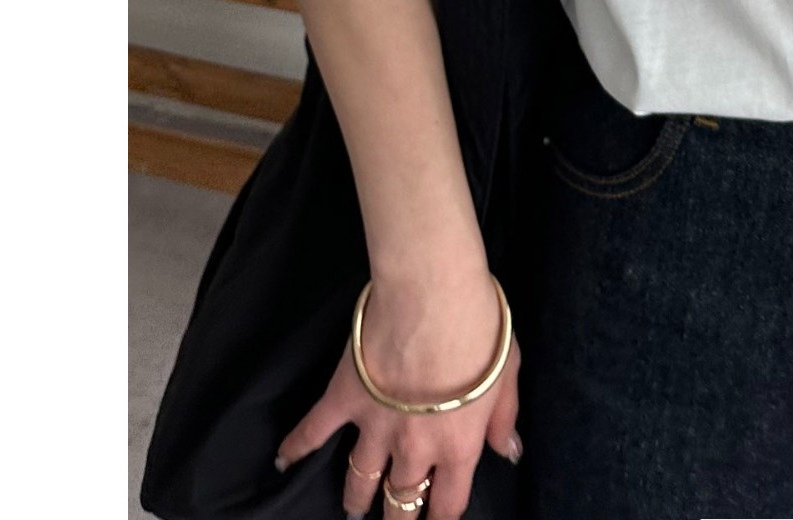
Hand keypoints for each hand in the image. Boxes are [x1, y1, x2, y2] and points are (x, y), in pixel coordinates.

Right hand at [274, 267, 523, 517]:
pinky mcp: (343, 400)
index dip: (442, 519)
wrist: (434, 294)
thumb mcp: (509, 372)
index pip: (449, 503)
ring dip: (356, 496)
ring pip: (359, 479)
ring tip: (353, 507)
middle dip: (398, 516)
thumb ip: (504, 418)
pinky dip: (296, 447)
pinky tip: (284, 461)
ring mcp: (374, 427)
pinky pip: (313, 432)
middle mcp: (413, 448)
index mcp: (457, 445)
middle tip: (394, 519)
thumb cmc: (481, 329)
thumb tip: (507, 453)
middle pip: (401, 500)